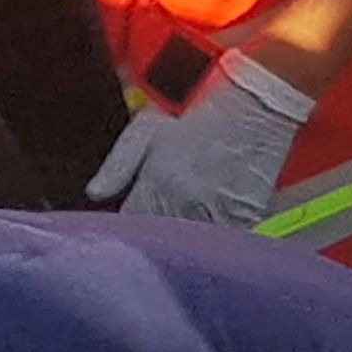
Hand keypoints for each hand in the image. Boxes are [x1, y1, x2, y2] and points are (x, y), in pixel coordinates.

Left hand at [85, 47, 311, 229]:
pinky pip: (221, 244)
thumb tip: (94, 194)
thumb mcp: (148, 129)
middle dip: (150, 241)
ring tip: (178, 233)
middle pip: (158, 244)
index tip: (124, 228)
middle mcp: (186, 206)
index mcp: (158, 186)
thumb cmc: (199, 113)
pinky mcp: (245, 219)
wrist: (258, 102)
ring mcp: (217, 215)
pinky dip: (213, 245)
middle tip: (148, 233)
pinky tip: (207, 235)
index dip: (125, 230)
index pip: (130, 227)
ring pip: (189, 250)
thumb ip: (118, 164)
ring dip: (181, 248)